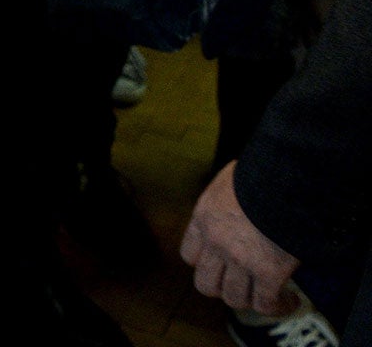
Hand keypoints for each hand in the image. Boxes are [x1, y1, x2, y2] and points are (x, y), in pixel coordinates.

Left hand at [181, 162, 298, 314]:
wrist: (285, 179)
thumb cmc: (262, 173)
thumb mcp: (230, 182)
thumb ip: (227, 200)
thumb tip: (239, 202)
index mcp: (203, 218)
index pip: (189, 255)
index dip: (205, 264)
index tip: (221, 265)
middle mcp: (216, 243)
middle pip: (205, 284)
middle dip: (223, 289)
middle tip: (242, 285)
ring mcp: (240, 260)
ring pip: (234, 299)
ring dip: (251, 301)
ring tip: (270, 296)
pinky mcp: (268, 273)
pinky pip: (265, 303)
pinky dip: (278, 307)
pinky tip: (290, 300)